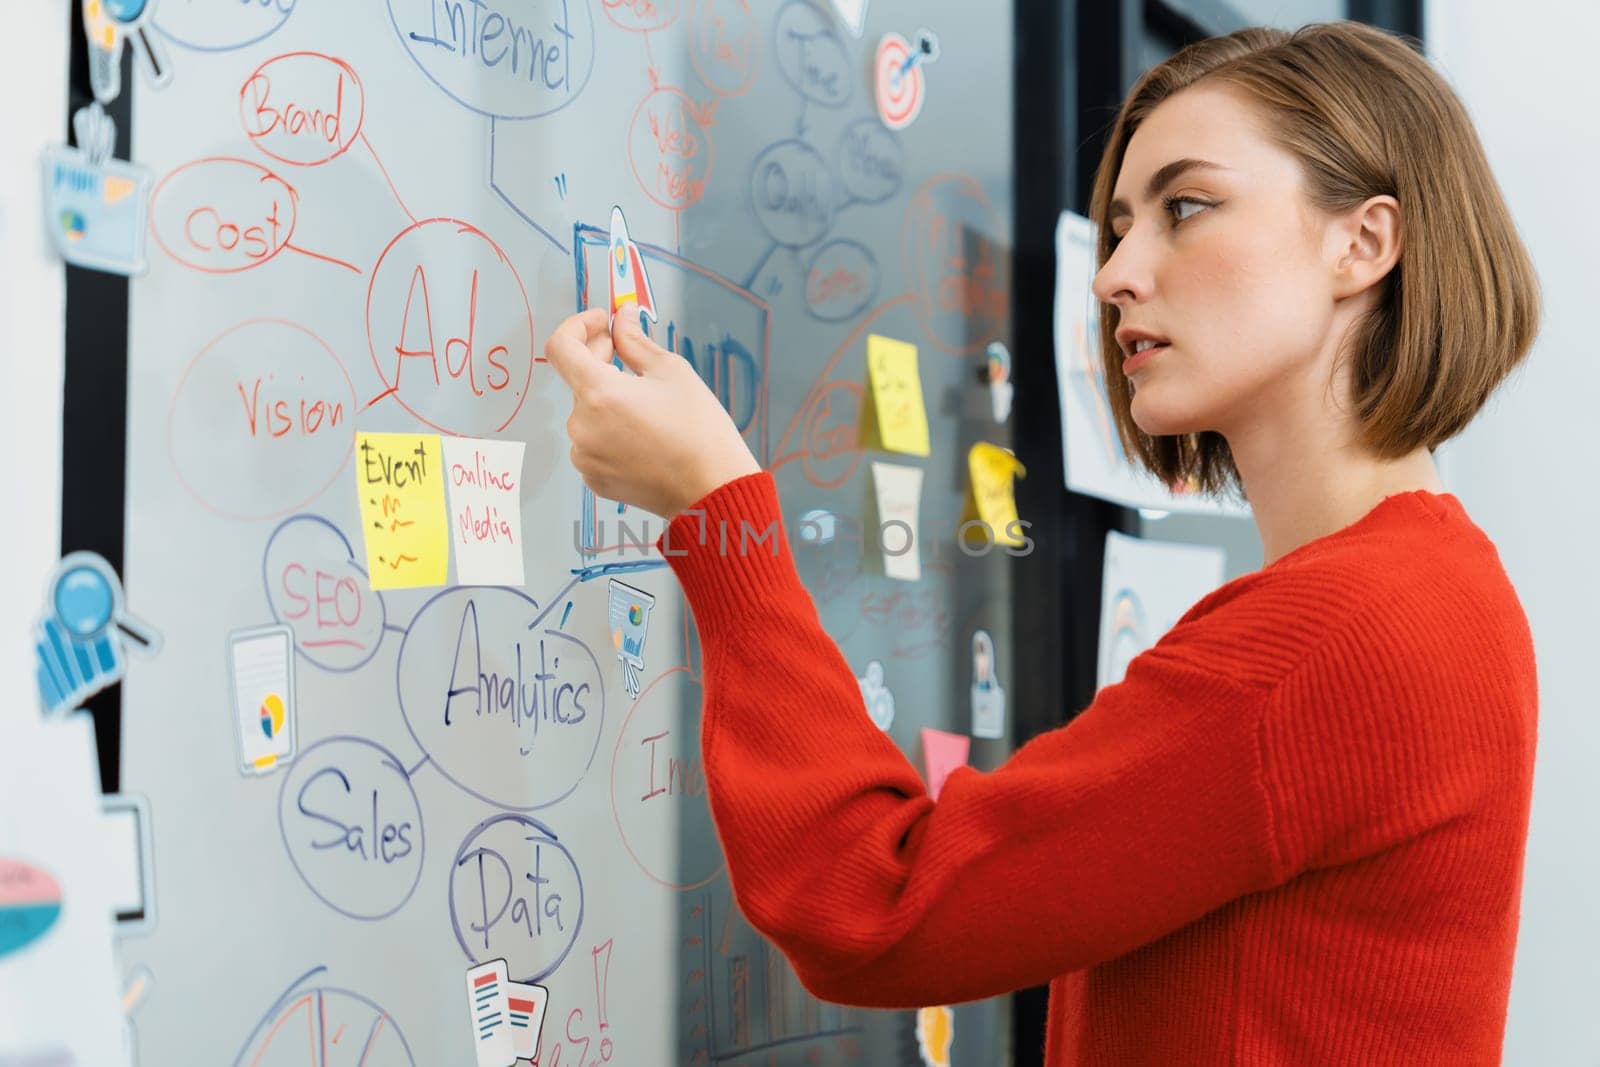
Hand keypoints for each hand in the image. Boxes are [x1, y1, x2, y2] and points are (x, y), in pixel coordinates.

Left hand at [543, 302, 761, 519]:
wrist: (712, 490)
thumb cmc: (700, 434)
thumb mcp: (671, 372)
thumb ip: (635, 340)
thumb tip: (623, 317)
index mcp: (599, 393)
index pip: (560, 347)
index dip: (577, 326)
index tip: (600, 323)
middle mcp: (582, 426)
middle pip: (577, 379)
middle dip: (598, 358)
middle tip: (627, 352)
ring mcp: (585, 456)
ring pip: (587, 412)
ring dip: (607, 398)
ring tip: (647, 404)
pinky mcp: (593, 477)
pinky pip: (593, 442)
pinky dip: (610, 429)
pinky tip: (643, 432)